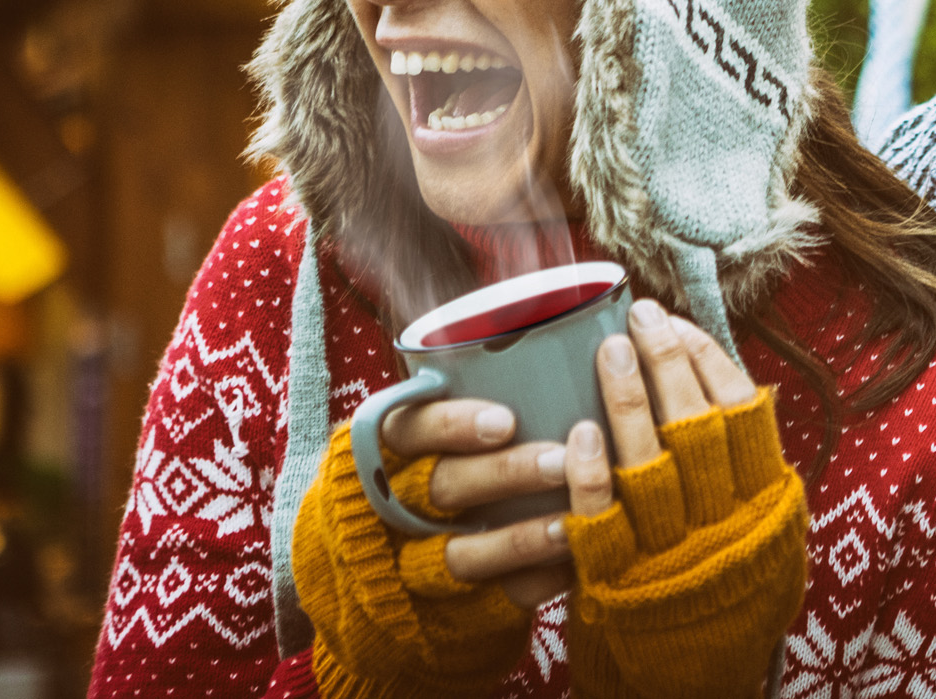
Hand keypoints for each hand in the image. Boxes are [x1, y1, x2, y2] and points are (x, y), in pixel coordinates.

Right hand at [295, 417, 544, 698]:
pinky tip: (570, 566)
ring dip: (519, 539)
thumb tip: (554, 328)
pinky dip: (530, 583)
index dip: (451, 424)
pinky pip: (489, 597)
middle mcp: (393, 507)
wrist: (364, 578)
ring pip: (461, 553)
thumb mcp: (418, 434)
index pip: (407, 431)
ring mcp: (413, 563)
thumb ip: (468, 390)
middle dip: (503, 474)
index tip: (504, 420)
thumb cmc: (420, 472)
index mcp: (384, 454)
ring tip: (569, 521)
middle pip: (441, 489)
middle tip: (563, 459)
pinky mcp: (445, 606)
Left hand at [564, 300, 807, 698]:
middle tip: (640, 314)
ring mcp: (671, 550)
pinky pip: (603, 517)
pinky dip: (591, 472)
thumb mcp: (771, 528)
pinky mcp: (621, 579)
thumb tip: (743, 387)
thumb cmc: (736, 589)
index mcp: (768, 501)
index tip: (681, 320)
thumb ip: (758, 466)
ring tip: (608, 347)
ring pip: (649, 460)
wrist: (702, 680)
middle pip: (697, 423)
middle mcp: (724, 521)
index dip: (710, 359)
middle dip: (668, 361)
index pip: (744, 411)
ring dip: (627, 399)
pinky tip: (578, 428)